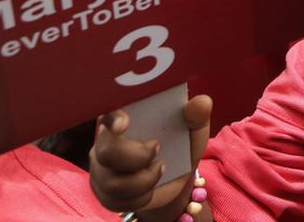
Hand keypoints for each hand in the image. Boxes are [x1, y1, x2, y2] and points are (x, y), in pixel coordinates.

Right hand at [90, 95, 212, 216]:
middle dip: (136, 156)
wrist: (174, 177)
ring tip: (161, 168)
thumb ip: (196, 115)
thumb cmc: (179, 144)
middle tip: (157, 149)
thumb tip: (202, 102)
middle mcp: (104, 142)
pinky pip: (120, 201)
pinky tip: (152, 187)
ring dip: (146, 180)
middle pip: (105, 152)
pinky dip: (143, 196)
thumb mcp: (192, 130)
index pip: (107, 113)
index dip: (111, 118)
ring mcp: (101, 170)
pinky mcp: (105, 194)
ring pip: (113, 183)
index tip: (124, 123)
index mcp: (122, 118)